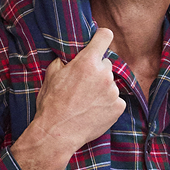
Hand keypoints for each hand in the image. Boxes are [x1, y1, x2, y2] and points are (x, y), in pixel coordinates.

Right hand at [12, 29, 125, 169]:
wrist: (57, 134)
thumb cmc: (51, 104)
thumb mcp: (51, 75)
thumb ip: (65, 60)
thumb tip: (70, 56)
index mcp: (87, 62)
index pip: (105, 36)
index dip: (101, 37)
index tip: (99, 40)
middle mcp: (104, 74)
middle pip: (106, 64)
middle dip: (96, 70)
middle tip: (83, 84)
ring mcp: (113, 91)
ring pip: (110, 83)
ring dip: (101, 88)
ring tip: (86, 102)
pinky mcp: (118, 107)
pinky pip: (115, 100)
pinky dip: (107, 104)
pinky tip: (93, 111)